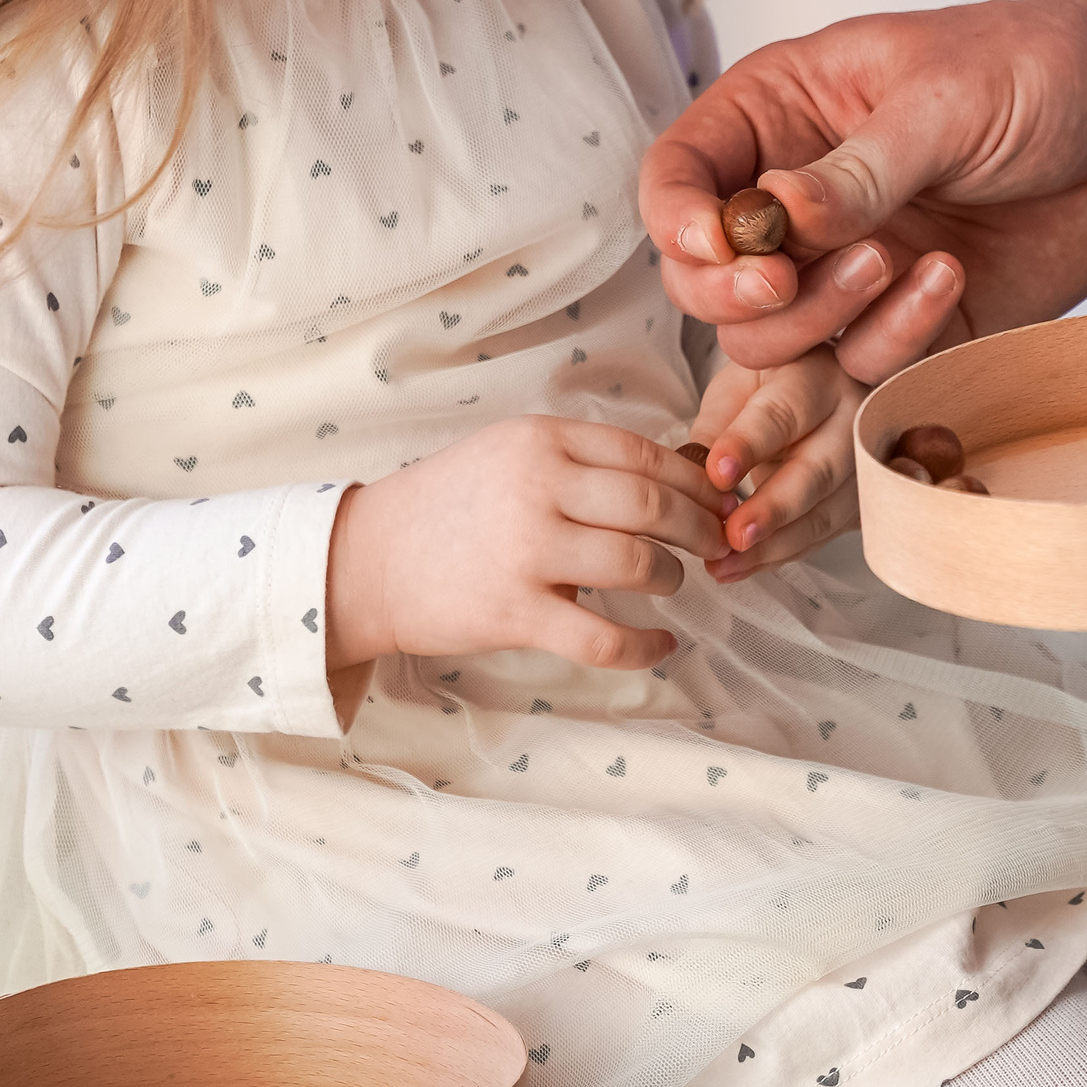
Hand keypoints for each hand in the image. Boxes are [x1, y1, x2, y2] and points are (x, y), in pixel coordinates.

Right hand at [326, 417, 726, 672]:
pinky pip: (604, 637)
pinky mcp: (514, 613)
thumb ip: (579, 459)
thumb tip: (676, 474)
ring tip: (670, 582)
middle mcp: (536, 486)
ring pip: (637, 563)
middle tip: (715, 543)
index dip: (694, 482)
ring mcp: (526, 551)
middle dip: (699, 527)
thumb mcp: (509, 455)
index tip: (717, 500)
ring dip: (670, 577)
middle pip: (651, 504)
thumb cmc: (450, 506)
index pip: (644, 454)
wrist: (368, 561)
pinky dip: (645, 645)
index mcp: (539, 440)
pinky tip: (660, 644)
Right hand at [638, 0, 1086, 377]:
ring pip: (767, 342)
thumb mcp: (939, 99)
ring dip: (818, 320)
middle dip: (738, 292)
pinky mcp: (898, 327)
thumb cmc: (1030, 71)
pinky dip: (894, 339)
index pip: (677, 177)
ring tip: (892, 262)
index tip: (725, 244)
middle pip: (702, 279)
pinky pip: (859, 366)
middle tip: (790, 281)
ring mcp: (840, 270)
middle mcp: (790, 202)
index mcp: (775, 117)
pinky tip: (950, 279)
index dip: (677, 220)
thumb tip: (773, 219)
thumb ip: (855, 169)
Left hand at [685, 348, 866, 580]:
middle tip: (732, 536)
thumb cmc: (775, 383)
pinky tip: (743, 566)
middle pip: (817, 472)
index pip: (783, 414)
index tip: (718, 472)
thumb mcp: (738, 386)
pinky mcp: (862, 502)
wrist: (825, 390)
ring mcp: (865, 465)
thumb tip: (698, 481)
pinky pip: (822, 535)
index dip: (750, 444)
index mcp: (817, 377)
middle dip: (774, 509)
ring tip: (725, 563)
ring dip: (773, 545)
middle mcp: (853, 420)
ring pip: (823, 514)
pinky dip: (780, 555)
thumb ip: (717, 428)